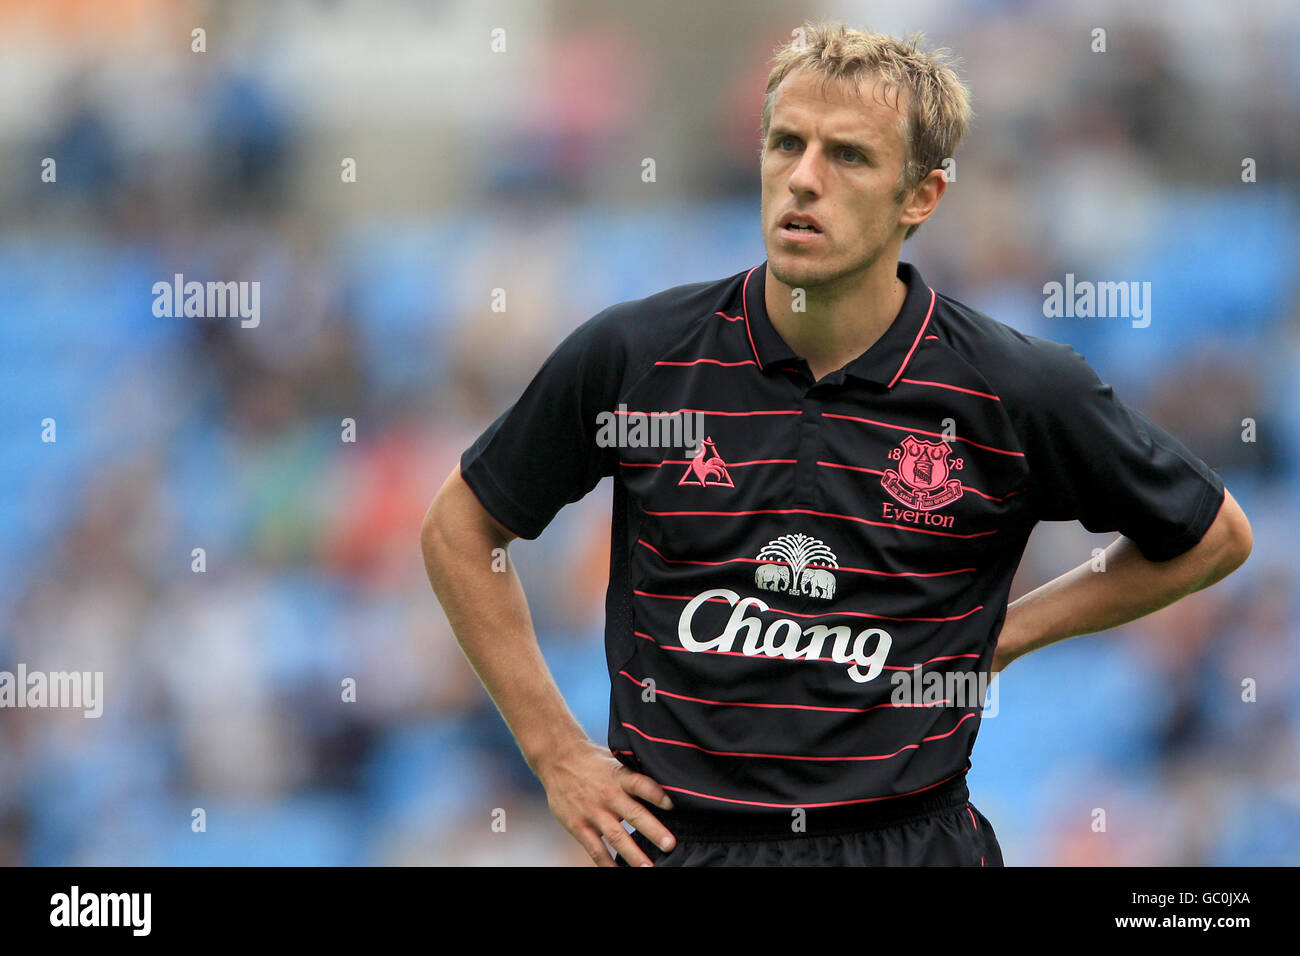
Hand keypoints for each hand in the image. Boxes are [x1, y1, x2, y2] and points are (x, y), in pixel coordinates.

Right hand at [536, 738, 676, 866]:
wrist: (556, 758)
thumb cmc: (592, 760)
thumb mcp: (614, 759)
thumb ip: (634, 774)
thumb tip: (664, 783)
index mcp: (619, 776)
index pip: (640, 784)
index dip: (656, 794)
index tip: (672, 805)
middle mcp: (607, 795)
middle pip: (633, 813)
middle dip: (653, 830)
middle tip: (670, 845)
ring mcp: (592, 812)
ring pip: (616, 836)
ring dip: (633, 853)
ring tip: (648, 867)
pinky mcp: (578, 826)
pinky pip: (595, 848)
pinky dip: (606, 863)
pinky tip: (619, 872)